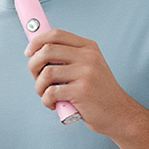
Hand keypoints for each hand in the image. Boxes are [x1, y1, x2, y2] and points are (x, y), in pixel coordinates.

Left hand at [25, 29, 141, 137]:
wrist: (119, 114)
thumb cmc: (98, 93)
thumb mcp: (89, 67)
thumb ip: (69, 58)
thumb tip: (37, 52)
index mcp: (89, 48)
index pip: (56, 34)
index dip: (37, 41)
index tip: (29, 53)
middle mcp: (88, 57)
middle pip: (47, 50)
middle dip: (33, 65)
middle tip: (37, 78)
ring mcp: (86, 73)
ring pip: (46, 73)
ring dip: (39, 87)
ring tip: (46, 95)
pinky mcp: (82, 91)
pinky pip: (51, 92)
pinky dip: (46, 100)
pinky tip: (53, 104)